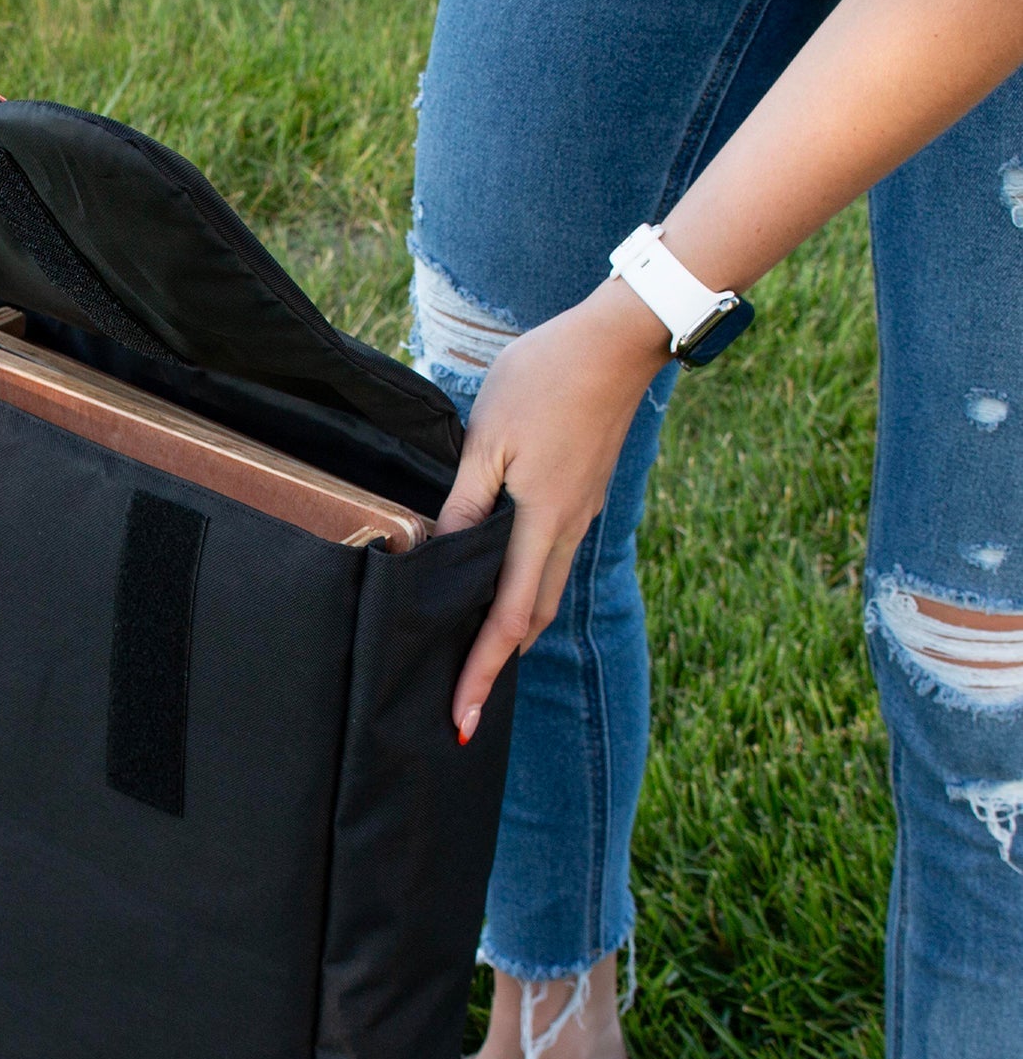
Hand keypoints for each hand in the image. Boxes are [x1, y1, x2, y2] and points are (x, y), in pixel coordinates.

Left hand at [435, 279, 668, 742]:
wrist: (620, 339)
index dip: (481, 671)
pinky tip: (500, 594)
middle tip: (462, 707)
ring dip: (512, 633)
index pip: (508, 618)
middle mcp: (567, 532)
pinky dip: (526, 595)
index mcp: (542, 523)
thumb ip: (465, 500)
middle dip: (496, 666)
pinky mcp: (581, 499)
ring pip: (545, 595)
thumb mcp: (489, 436)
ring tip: (475, 660)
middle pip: (532, 620)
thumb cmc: (548, 377)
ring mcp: (579, 517)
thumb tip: (439, 553)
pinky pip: (552, 564)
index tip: (461, 719)